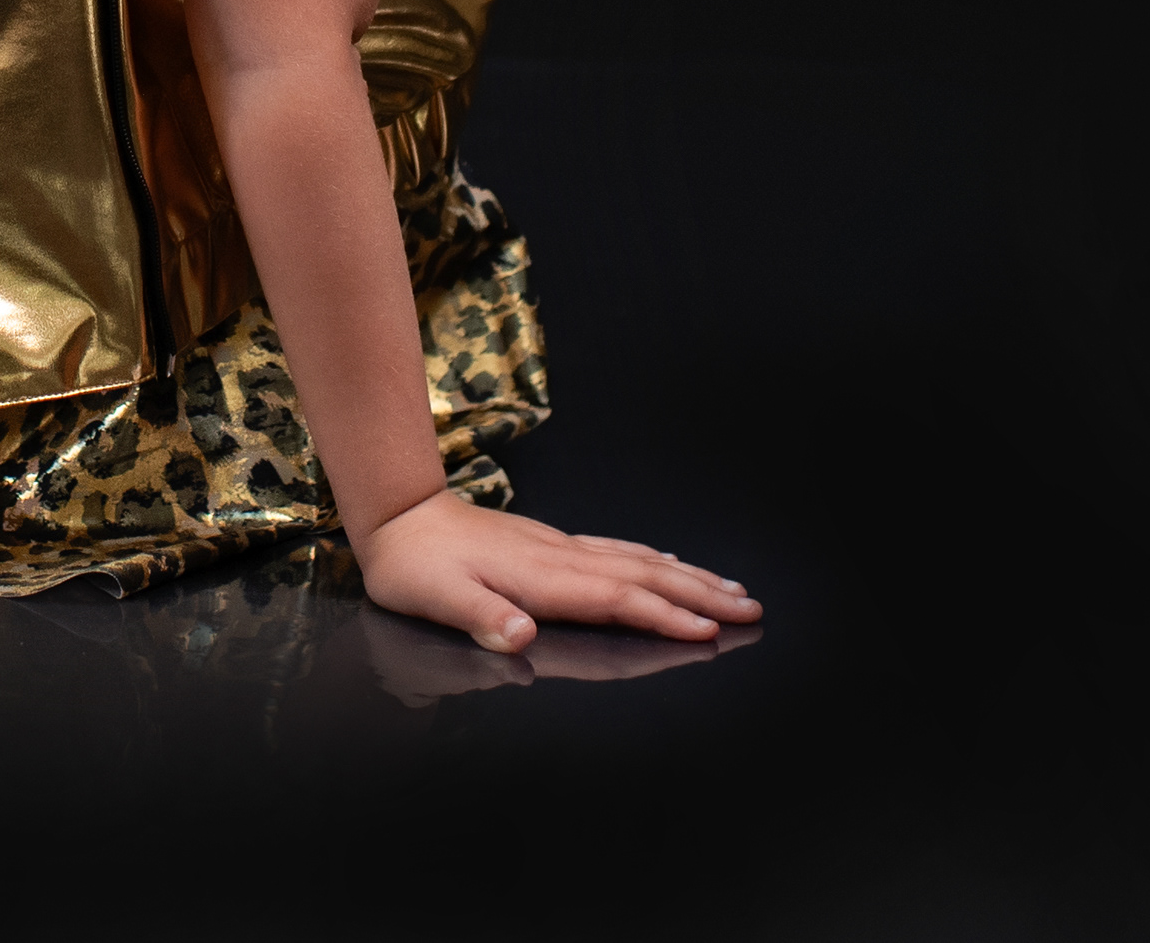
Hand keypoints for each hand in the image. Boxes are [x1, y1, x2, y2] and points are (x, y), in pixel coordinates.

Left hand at [354, 490, 761, 651]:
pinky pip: (617, 551)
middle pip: (644, 575)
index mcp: (541, 577)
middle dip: (700, 594)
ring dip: (687, 575)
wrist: (398, 514)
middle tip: (751, 610)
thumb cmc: (415, 565)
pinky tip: (667, 561)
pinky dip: (652, 559)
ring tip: (731, 588)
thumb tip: (519, 636)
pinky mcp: (550, 543)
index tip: (709, 630)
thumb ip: (480, 617)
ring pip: (638, 560)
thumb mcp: (435, 598)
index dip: (665, 615)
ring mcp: (558, 547)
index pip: (617, 598)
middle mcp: (560, 558)